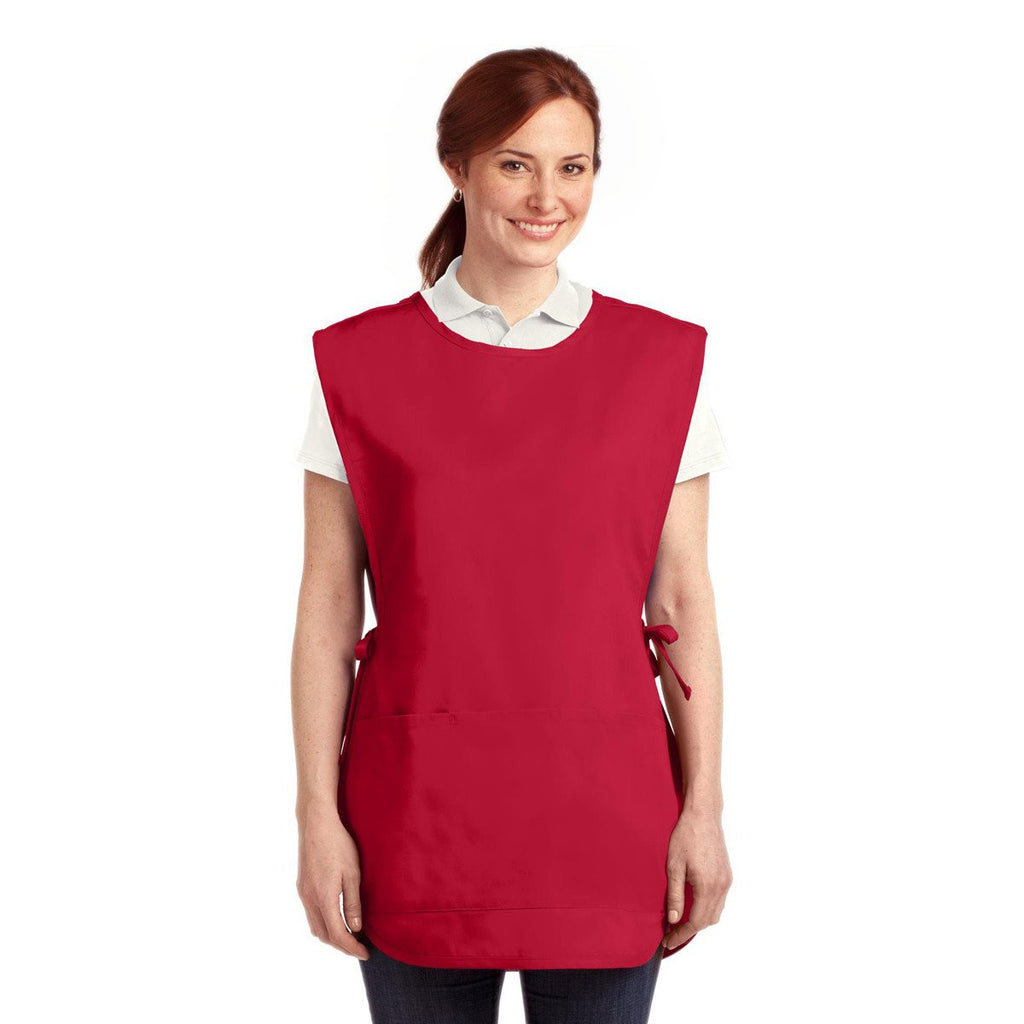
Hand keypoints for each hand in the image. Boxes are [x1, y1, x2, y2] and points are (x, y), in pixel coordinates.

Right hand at [296, 803, 369, 960]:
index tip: (365, 953)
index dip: (352, 947)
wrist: (316, 823)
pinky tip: (335, 918)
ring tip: (349, 936)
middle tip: (359, 948)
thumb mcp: (353, 873)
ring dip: (331, 936)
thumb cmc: (338, 844)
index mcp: (323, 897)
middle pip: (324, 935)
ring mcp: (303, 892)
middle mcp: (309, 899)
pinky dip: (324, 923)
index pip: (337, 934)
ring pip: (315, 926)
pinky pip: (311, 914)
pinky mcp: (302, 885)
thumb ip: (353, 902)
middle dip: (342, 945)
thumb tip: (355, 928)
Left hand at [662, 809, 731, 949]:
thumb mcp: (674, 866)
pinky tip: (694, 905)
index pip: (696, 922)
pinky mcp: (727, 874)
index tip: (668, 940)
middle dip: (690, 930)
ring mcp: (727, 880)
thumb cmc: (685, 837)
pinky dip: (708, 909)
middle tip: (671, 933)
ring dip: (700, 920)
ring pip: (716, 912)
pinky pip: (720, 900)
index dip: (681, 934)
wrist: (703, 816)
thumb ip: (675, 896)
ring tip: (681, 922)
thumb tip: (674, 920)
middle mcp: (721, 886)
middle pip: (708, 921)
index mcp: (707, 886)